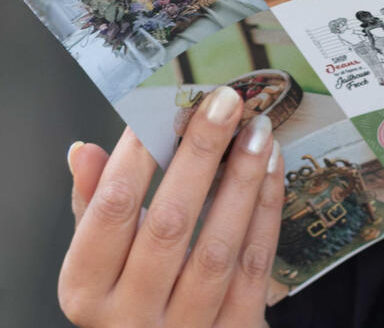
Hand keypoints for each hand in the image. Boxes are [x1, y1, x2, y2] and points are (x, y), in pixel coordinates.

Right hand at [61, 87, 284, 326]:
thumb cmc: (132, 299)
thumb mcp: (97, 261)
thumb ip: (92, 207)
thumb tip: (86, 151)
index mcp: (88, 290)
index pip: (110, 211)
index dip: (137, 155)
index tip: (165, 107)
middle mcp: (132, 315)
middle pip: (170, 224)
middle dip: (200, 155)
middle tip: (224, 102)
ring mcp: (186, 327)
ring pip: (219, 246)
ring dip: (242, 179)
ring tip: (257, 130)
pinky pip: (255, 264)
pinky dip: (266, 210)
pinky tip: (272, 167)